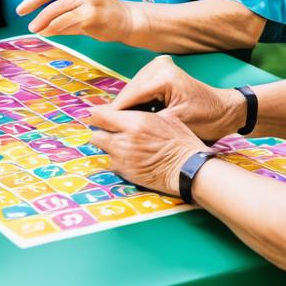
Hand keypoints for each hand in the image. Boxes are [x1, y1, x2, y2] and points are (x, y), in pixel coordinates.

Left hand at [16, 0, 137, 42]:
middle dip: (34, 9)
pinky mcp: (90, 15)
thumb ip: (59, 6)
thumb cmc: (99, 11)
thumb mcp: (79, 2)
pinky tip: (47, 32)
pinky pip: (64, 23)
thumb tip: (36, 19)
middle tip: (25, 20)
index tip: (21, 8)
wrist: (126, 20)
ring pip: (55, 13)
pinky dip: (53, 29)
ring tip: (35, 29)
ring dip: (42, 23)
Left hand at [88, 106, 206, 196]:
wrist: (189, 169)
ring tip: (121, 146)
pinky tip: (129, 159)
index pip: (100, 116)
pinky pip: (112, 165)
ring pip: (102, 151)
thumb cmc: (180, 141)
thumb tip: (124, 111)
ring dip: (108, 148)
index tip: (98, 116)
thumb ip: (139, 114)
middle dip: (100, 133)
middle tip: (108, 132)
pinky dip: (116, 161)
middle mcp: (125, 141)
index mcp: (135, 123)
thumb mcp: (163, 118)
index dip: (97, 115)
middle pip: (95, 135)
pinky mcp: (127, 174)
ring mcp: (124, 159)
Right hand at [105, 55, 246, 142]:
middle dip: (121, 110)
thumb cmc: (206, 120)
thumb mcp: (174, 125)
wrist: (225, 110)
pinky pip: (142, 87)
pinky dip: (138, 101)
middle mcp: (159, 65)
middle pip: (130, 90)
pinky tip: (135, 116)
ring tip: (120, 125)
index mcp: (163, 76)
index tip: (100, 127)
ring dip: (128, 106)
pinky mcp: (160, 69)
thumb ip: (146, 123)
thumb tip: (119, 128)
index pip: (131, 95)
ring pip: (133, 89)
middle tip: (107, 129)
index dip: (116, 113)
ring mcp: (159, 65)